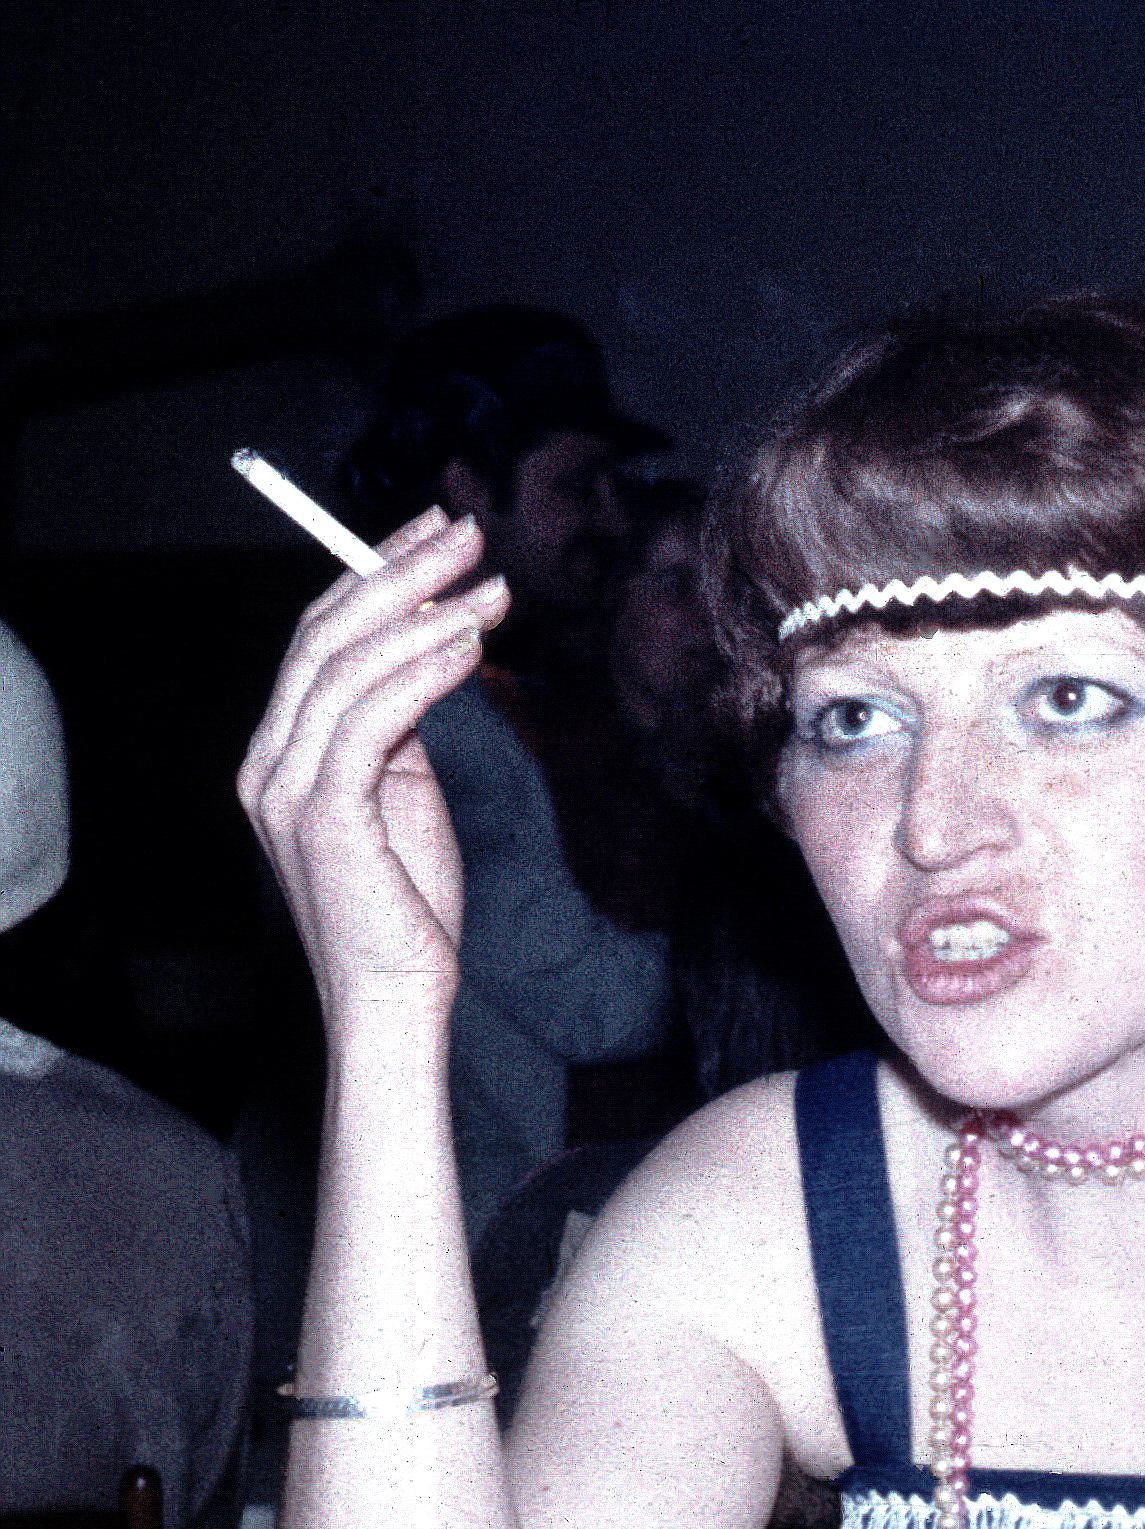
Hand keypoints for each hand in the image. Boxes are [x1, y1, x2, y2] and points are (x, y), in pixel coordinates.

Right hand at [237, 509, 501, 1032]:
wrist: (394, 997)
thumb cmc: (406, 906)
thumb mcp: (402, 798)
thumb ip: (399, 732)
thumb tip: (433, 656)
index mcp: (281, 751)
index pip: (318, 636)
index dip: (374, 574)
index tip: (435, 533)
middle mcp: (268, 761)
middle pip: (325, 635)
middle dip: (398, 572)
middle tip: (468, 532)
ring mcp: (286, 788)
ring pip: (346, 669)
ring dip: (425, 616)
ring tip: (492, 587)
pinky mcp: (321, 817)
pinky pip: (370, 722)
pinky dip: (421, 674)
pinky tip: (470, 647)